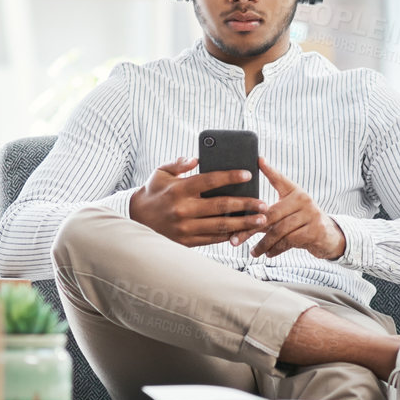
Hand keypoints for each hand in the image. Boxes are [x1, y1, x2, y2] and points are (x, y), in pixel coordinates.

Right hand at [128, 157, 269, 246]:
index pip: (209, 180)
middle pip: (220, 206)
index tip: (248, 175)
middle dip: (245, 205)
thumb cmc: (153, 193)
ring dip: (243, 224)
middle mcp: (183, 209)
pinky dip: (229, 235)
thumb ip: (178, 164)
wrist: (136, 220)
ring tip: (260, 220)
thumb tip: (196, 158)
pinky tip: (243, 232)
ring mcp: (185, 227)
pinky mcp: (186, 241)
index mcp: (179, 189)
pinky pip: (212, 239)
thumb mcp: (160, 173)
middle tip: (263, 204)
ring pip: (220, 225)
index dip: (230, 177)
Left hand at [242, 159, 345, 260]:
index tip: (259, 160)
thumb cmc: (301, 223)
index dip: (270, 170)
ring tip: (252, 252)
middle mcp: (304, 200)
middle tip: (235, 239)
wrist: (328, 237)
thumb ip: (270, 208)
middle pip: (271, 214)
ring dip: (263, 244)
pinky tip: (268, 254)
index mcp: (295, 192)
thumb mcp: (289, 211)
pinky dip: (276, 249)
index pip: (280, 180)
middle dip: (250, 228)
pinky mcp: (314, 230)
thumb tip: (244, 207)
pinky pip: (289, 241)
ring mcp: (310, 215)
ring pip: (279, 230)